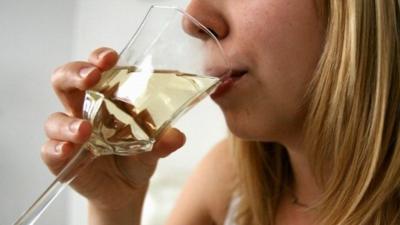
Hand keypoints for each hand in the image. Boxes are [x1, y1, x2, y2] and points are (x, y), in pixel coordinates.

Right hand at [41, 47, 185, 209]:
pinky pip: (50, 150)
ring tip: (86, 129)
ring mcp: (70, 133)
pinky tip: (69, 150)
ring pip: (55, 118)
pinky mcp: (62, 158)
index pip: (96, 67)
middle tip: (92, 77)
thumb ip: (164, 140)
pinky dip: (57, 148)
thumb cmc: (139, 156)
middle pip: (65, 81)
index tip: (111, 58)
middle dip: (75, 74)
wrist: (128, 188)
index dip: (99, 58)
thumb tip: (177, 137)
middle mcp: (83, 109)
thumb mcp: (156, 146)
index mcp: (105, 96)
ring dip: (68, 122)